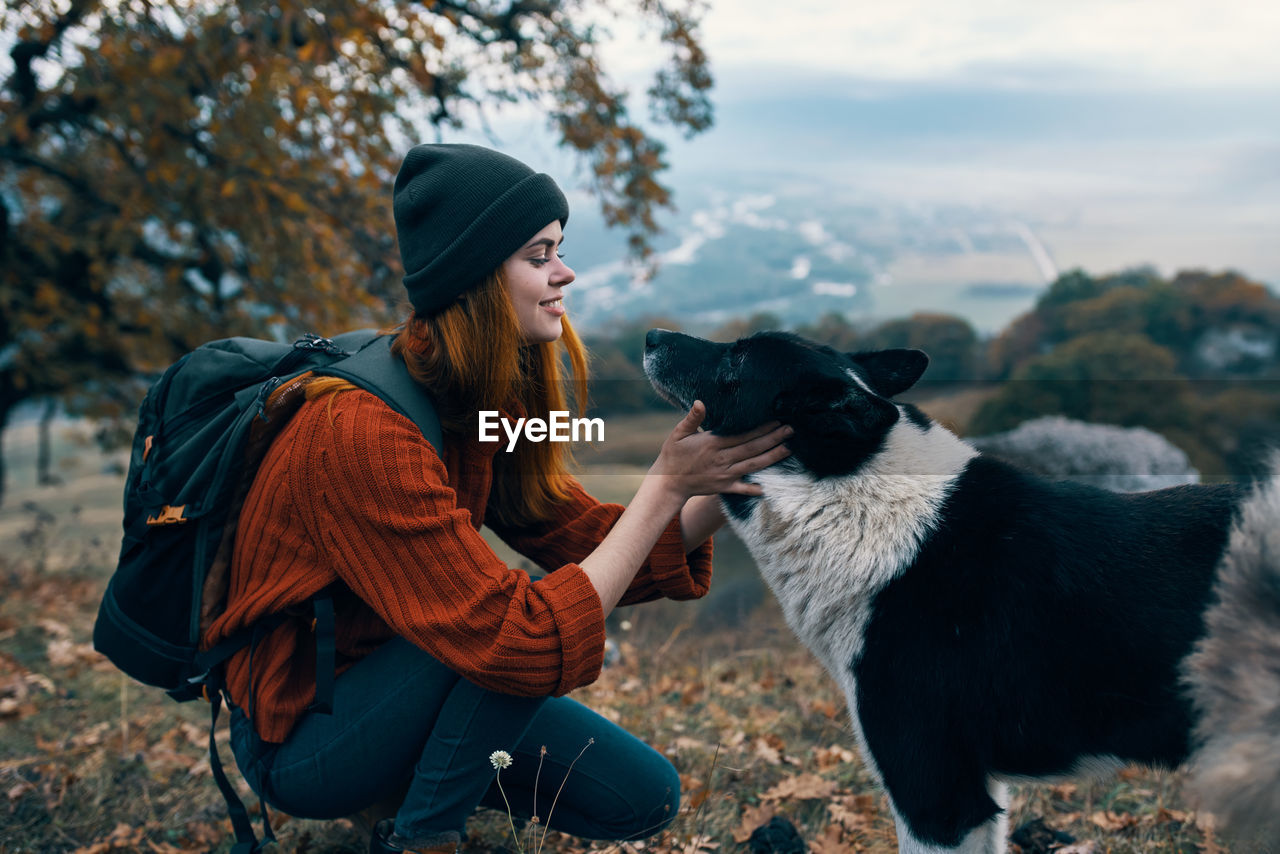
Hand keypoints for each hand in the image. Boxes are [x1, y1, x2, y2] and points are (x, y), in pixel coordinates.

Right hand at [648, 401, 792, 499]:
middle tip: (790, 430)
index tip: (776, 420)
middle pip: (752, 448)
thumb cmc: (673, 454)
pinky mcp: (723, 487)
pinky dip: (754, 489)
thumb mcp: (678, 433)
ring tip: (788, 449)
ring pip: (752, 465)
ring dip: (772, 457)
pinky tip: (768, 487)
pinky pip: (742, 489)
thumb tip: (701, 402)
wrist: (668, 482)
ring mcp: (724, 475)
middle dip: (773, 439)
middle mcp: (721, 459)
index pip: (742, 435)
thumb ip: (692, 418)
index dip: (761, 428)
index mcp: (712, 444)